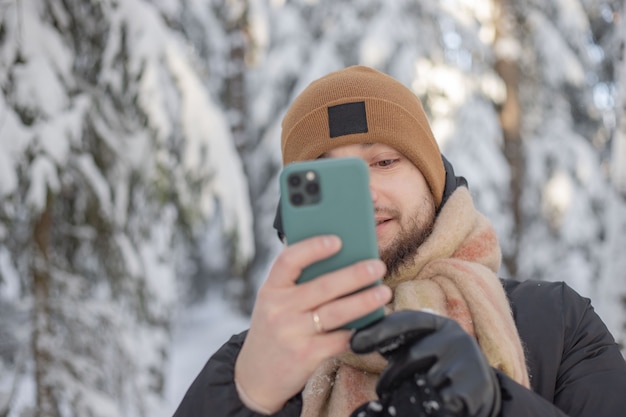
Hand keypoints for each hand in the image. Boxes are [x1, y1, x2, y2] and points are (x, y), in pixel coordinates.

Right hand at [235, 235, 391, 412]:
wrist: (256, 377)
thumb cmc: (274, 330)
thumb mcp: (276, 303)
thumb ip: (299, 285)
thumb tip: (344, 263)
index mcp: (271, 289)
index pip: (289, 260)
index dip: (313, 248)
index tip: (337, 240)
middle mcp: (278, 309)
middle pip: (322, 286)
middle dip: (355, 274)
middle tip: (377, 266)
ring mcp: (291, 333)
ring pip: (336, 312)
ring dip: (364, 301)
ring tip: (383, 292)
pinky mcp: (305, 356)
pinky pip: (339, 339)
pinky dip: (358, 330)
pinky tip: (372, 322)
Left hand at [350, 310, 500, 416]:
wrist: (478, 387)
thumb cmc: (436, 364)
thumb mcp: (420, 345)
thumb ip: (394, 339)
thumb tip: (354, 337)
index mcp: (438, 323)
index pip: (404, 321)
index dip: (378, 331)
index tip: (354, 343)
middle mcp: (455, 336)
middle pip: (412, 355)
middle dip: (392, 375)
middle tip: (382, 389)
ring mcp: (467, 360)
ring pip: (426, 380)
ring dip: (414, 391)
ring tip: (412, 395)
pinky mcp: (474, 386)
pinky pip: (442, 399)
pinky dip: (432, 404)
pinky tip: (435, 403)